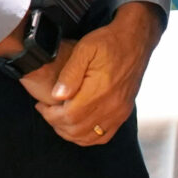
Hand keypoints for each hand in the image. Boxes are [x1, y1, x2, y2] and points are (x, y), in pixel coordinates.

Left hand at [34, 2, 164, 145]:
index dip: (50, 115)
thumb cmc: (109, 42)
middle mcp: (111, 106)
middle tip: (47, 110)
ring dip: (69, 132)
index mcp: (99, 91)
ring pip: (88, 137)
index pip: (68, 117)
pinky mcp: (123, 113)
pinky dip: (87, 136)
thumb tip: (57, 96)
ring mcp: (119, 112)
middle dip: (56, 123)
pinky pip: (104, 136)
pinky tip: (78, 125)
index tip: (42, 106)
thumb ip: (69, 74)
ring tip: (59, 118)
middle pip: (76, 130)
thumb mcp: (84, 49)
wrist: (135, 41)